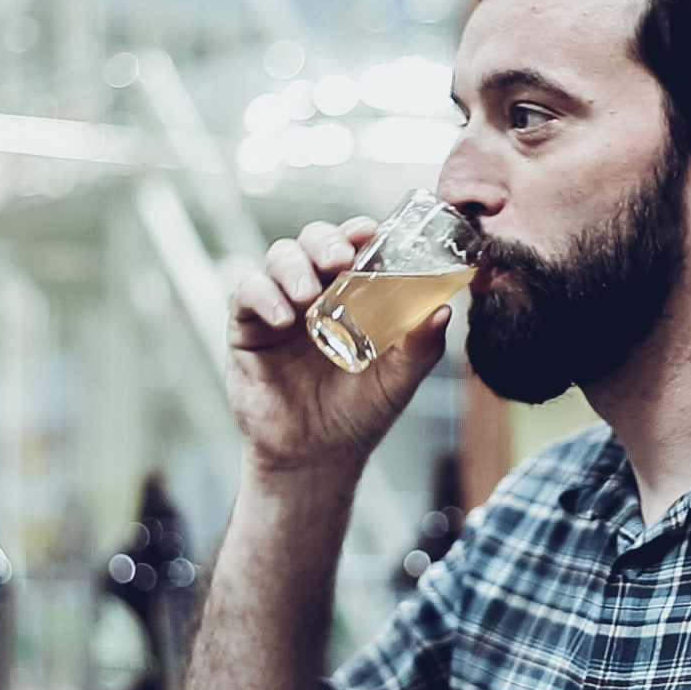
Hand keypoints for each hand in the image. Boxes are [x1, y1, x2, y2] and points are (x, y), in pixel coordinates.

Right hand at [227, 217, 450, 472]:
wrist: (316, 458)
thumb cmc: (359, 414)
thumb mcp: (398, 381)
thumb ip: (421, 347)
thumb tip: (443, 311)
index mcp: (354, 294)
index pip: (353, 246)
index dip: (359, 231)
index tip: (370, 232)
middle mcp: (316, 291)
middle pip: (312, 241)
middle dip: (325, 241)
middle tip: (340, 259)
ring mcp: (280, 306)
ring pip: (279, 257)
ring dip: (294, 266)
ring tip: (309, 294)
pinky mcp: (248, 327)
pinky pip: (247, 292)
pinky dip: (264, 295)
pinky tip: (284, 318)